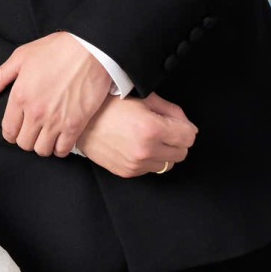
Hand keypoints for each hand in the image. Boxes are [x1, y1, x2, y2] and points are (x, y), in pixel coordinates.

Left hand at [0, 31, 112, 155]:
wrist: (92, 49)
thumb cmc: (58, 49)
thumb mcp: (22, 56)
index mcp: (20, 97)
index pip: (8, 131)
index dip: (11, 132)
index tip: (18, 128)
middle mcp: (36, 113)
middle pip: (24, 144)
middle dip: (26, 139)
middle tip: (33, 130)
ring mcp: (56, 121)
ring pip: (42, 150)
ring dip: (43, 145)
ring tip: (47, 135)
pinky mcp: (76, 124)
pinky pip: (63, 150)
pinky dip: (61, 148)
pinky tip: (61, 138)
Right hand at [76, 91, 197, 178]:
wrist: (81, 122)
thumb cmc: (110, 106)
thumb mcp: (144, 99)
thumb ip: (172, 112)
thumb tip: (189, 126)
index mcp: (152, 129)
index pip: (189, 137)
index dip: (185, 128)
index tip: (176, 124)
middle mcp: (146, 150)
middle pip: (181, 153)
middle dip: (176, 141)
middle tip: (163, 131)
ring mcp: (136, 164)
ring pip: (168, 164)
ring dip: (164, 153)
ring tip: (148, 140)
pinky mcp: (127, 172)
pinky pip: (150, 169)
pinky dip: (149, 160)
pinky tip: (136, 147)